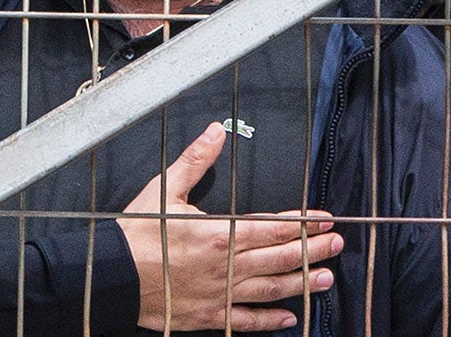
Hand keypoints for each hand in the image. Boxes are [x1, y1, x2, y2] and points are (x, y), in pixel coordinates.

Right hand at [118, 122, 341, 331]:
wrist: (113, 274)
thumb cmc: (137, 231)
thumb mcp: (165, 188)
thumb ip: (195, 160)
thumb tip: (215, 132)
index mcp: (219, 233)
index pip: (272, 228)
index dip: (301, 224)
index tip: (324, 219)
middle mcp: (227, 265)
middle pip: (280, 257)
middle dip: (312, 249)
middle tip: (337, 244)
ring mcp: (221, 293)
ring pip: (271, 288)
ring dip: (302, 282)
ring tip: (326, 278)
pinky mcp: (210, 314)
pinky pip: (247, 319)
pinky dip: (270, 319)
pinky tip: (289, 318)